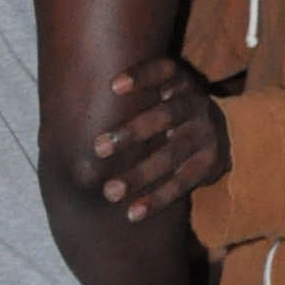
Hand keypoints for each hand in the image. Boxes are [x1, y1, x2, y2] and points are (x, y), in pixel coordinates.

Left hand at [92, 55, 230, 220]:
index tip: (114, 85)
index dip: (143, 76)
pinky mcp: (209, 162)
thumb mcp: (158, 95)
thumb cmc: (167, 112)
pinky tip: (133, 213)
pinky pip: (182, 182)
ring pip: (172, 154)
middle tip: (97, 148)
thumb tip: (66, 107)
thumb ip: (131, 98)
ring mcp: (204, 134)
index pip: (164, 71)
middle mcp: (194, 104)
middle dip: (131, 132)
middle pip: (165, 116)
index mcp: (179, 83)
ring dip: (140, 174)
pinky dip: (157, 199)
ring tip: (109, 192)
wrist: (218, 133)